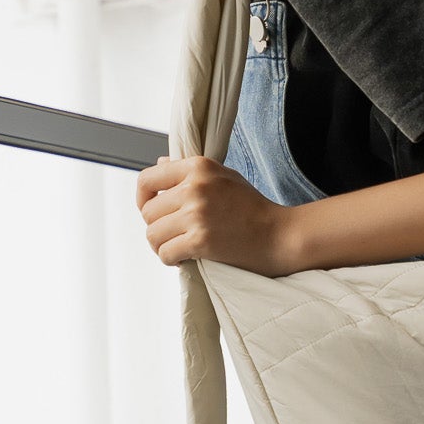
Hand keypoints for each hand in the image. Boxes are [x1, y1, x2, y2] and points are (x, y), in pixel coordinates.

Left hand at [137, 156, 298, 275]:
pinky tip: (185, 259)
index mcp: (198, 167)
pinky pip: (165, 253)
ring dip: (162, 245)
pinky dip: (171, 260)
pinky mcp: (200, 240)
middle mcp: (195, 187)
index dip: (143, 198)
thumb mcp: (224, 177)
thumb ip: (191, 171)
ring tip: (179, 247)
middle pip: (148, 212)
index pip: (148, 179)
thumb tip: (160, 164)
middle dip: (157, 226)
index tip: (152, 211)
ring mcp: (197, 214)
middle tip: (175, 234)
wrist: (279, 235)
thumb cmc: (254, 208)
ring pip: (152, 234)